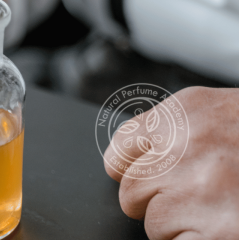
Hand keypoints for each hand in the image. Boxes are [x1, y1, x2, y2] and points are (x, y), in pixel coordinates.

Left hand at [104, 87, 238, 238]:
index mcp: (183, 115)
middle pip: (132, 190)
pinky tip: (220, 227)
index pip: (121, 149)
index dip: (127, 168)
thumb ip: (172, 129)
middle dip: (153, 199)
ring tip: (216, 210)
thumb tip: (134, 151)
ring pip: (153, 223)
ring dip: (177, 225)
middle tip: (188, 197)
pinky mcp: (219, 231)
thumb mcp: (215, 113)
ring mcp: (202, 191)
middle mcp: (187, 149)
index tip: (136, 177)